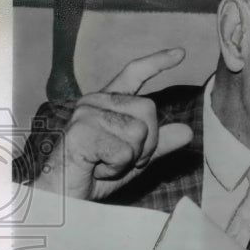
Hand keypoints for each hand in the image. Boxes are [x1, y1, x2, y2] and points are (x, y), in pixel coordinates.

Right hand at [33, 48, 192, 199]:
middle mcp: (95, 102)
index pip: (134, 74)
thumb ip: (159, 144)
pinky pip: (125, 151)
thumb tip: (186, 131)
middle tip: (120, 159)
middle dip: (146, 143)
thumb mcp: (134, 159)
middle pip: (149, 109)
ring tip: (105, 164)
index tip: (181, 53)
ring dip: (131, 158)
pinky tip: (96, 169)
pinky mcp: (82, 131)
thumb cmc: (93, 175)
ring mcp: (86, 114)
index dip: (157, 62)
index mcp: (107, 103)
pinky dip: (117, 168)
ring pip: (139, 131)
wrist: (63, 196)